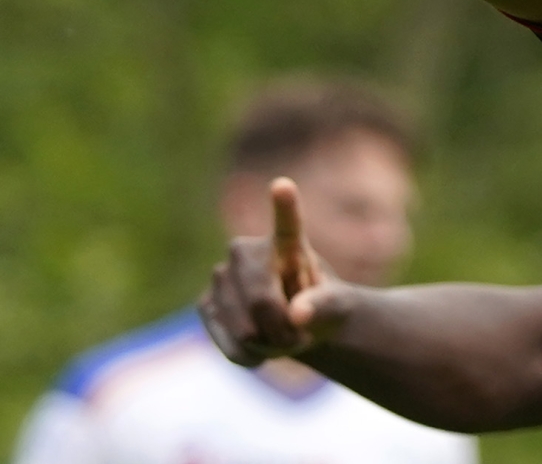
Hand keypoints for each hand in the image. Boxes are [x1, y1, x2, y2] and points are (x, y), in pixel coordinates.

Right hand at [198, 178, 357, 364]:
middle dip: (283, 329)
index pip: (287, 223)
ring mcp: (219, 277)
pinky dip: (249, 355)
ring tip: (280, 334)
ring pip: (244, 329)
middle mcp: (245, 252)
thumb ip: (324, 306)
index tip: (283, 185)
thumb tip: (298, 314)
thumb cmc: (321, 306)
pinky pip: (229, 344)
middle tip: (299, 334)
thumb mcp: (337, 307)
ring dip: (268, 344)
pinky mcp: (204, 305)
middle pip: (262, 302)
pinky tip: (259, 345)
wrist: (295, 325)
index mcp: (287, 243)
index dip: (284, 205)